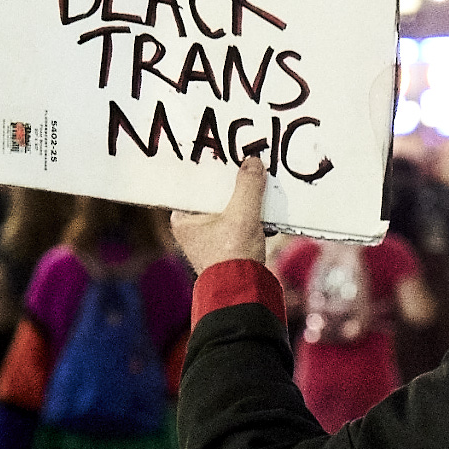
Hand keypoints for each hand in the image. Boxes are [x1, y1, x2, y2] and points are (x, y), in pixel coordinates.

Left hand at [171, 156, 269, 272]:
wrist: (245, 293)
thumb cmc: (233, 257)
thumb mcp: (242, 215)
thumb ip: (248, 186)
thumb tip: (252, 161)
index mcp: (183, 219)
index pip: (194, 185)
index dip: (209, 170)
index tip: (224, 155)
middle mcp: (193, 228)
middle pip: (214, 195)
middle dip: (231, 183)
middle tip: (245, 163)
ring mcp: (210, 238)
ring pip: (229, 207)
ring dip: (244, 198)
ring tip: (258, 181)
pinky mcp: (228, 246)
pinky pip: (239, 220)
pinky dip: (251, 213)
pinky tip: (265, 205)